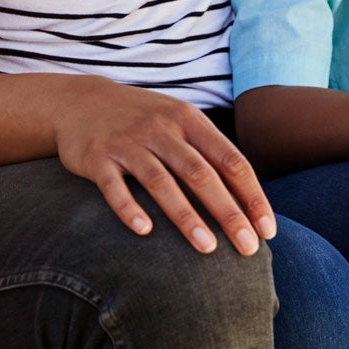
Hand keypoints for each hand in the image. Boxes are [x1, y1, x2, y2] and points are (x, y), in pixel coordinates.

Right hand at [53, 80, 276, 255]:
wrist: (80, 101)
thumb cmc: (143, 120)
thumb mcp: (179, 122)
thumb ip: (209, 152)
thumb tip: (248, 197)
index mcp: (189, 121)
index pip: (230, 161)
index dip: (251, 196)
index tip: (267, 230)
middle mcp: (161, 130)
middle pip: (201, 174)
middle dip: (228, 213)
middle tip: (248, 248)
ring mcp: (128, 143)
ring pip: (162, 182)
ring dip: (186, 217)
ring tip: (207, 248)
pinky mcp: (97, 158)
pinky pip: (114, 187)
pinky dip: (129, 208)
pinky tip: (144, 231)